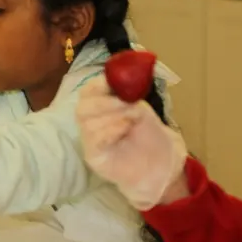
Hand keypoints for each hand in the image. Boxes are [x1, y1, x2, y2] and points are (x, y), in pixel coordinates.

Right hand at [75, 75, 187, 209]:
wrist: (159, 164)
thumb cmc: (147, 135)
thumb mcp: (139, 107)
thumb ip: (126, 93)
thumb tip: (120, 77)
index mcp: (99, 107)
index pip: (87, 92)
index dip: (97, 85)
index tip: (112, 82)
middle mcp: (89, 123)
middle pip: (82, 108)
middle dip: (104, 102)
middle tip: (127, 104)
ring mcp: (89, 141)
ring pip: (87, 123)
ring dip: (112, 116)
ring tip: (132, 118)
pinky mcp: (93, 156)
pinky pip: (93, 140)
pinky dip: (110, 130)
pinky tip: (125, 129)